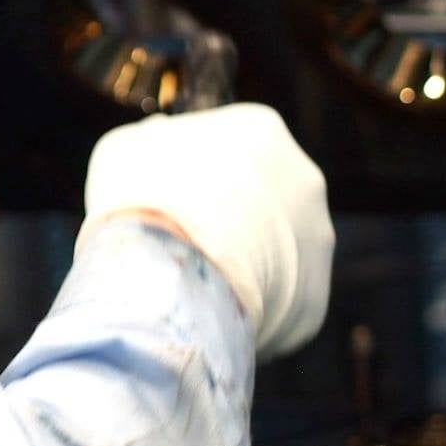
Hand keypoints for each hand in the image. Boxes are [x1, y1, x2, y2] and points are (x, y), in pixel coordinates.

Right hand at [79, 104, 335, 360]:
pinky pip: (277, 305)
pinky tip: (210, 315)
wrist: (170, 270)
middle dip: (228, 219)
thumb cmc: (143, 195)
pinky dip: (247, 310)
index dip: (195, 174)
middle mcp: (304, 178)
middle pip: (260, 200)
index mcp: (262, 130)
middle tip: (181, 241)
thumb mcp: (129, 147)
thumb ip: (154, 139)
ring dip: (243, 265)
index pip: (232, 148)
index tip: (166, 197)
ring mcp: (316, 240)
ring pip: (276, 253)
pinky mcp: (313, 301)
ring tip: (193, 284)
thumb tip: (159, 137)